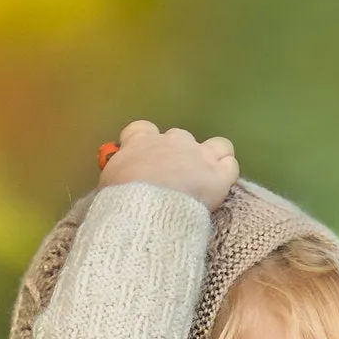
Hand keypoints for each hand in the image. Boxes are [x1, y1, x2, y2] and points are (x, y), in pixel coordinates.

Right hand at [100, 119, 237, 209]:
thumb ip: (117, 174)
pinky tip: (221, 188)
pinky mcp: (218, 174)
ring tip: (206, 179)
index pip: (143, 129)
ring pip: (216, 145)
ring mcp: (198, 155)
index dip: (146, 141)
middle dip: (180, 154)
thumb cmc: (120, 198)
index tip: (145, 157)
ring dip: (211, 158)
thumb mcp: (108, 183)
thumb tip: (117, 181)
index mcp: (141, 141)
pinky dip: (227, 174)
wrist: (145, 210)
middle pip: (180, 137)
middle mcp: (171, 141)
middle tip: (175, 179)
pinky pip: (230, 165)